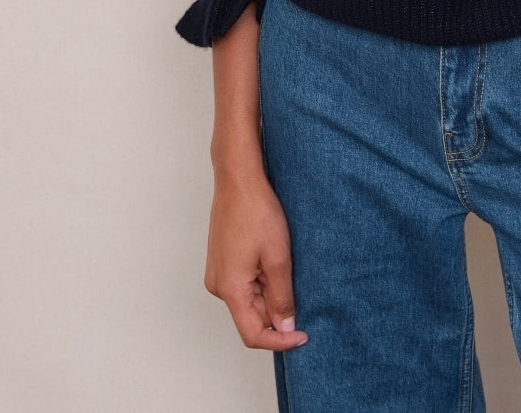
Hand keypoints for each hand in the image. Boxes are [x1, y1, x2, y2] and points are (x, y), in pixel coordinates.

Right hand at [204, 164, 307, 351]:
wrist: (238, 179)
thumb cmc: (256, 212)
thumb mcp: (278, 257)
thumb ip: (281, 297)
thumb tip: (284, 328)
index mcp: (229, 289)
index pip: (253, 334)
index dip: (279, 341)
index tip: (302, 335)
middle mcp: (218, 286)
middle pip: (251, 317)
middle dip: (277, 309)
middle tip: (296, 280)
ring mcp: (218, 273)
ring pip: (249, 299)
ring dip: (270, 291)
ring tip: (283, 261)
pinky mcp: (222, 261)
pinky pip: (244, 283)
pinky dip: (262, 279)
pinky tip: (272, 256)